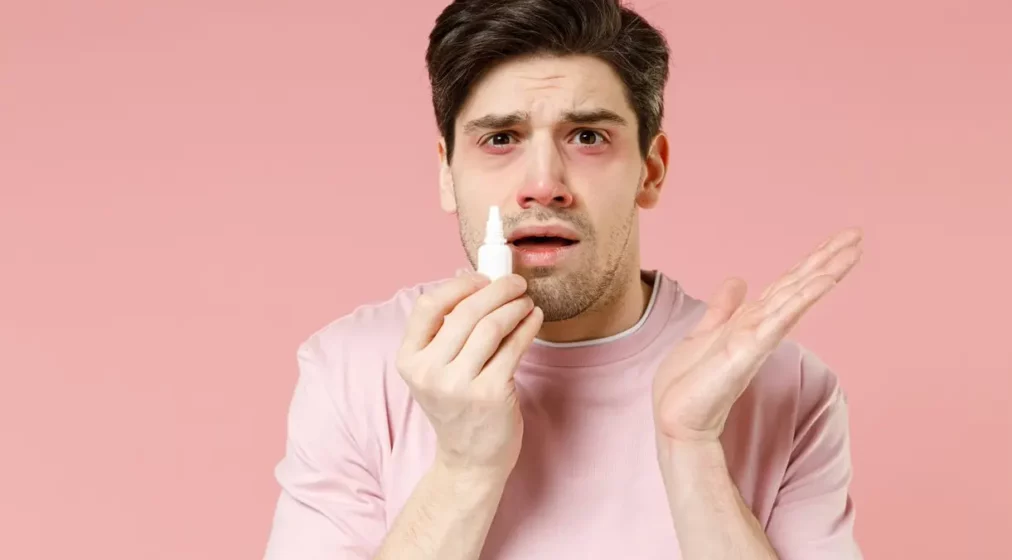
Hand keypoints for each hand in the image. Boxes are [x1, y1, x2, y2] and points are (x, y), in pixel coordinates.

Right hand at [396, 273, 543, 480]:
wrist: (469, 459)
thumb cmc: (456, 406)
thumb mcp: (437, 369)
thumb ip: (447, 328)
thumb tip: (472, 277)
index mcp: (409, 360)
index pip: (428, 306)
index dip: (458, 285)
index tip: (482, 278)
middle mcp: (430, 373)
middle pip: (466, 311)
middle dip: (496, 289)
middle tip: (515, 282)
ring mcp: (460, 386)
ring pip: (491, 326)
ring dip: (514, 306)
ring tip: (526, 301)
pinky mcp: (492, 394)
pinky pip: (514, 347)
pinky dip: (528, 326)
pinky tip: (534, 318)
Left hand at [653, 229, 862, 446]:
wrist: (675, 418)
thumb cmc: (688, 383)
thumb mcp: (704, 334)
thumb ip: (723, 309)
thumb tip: (738, 280)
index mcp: (751, 322)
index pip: (787, 285)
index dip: (811, 263)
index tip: (837, 242)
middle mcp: (761, 327)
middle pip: (799, 286)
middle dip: (827, 260)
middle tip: (856, 235)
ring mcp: (759, 337)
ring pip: (796, 297)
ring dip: (823, 272)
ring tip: (850, 250)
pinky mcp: (750, 349)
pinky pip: (781, 318)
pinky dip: (802, 298)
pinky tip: (822, 281)